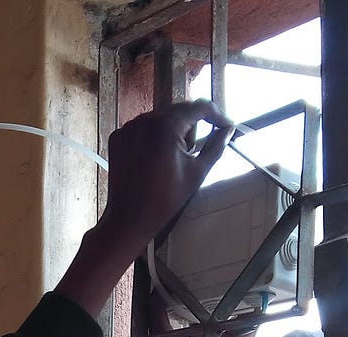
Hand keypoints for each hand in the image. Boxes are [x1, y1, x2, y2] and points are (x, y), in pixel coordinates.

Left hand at [53, 101, 232, 317]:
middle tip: (202, 141)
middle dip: (193, 122)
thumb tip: (229, 128)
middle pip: (178, 110)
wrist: (129, 219)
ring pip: (159, 117)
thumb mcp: (197, 172)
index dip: (216, 114)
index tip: (226, 124)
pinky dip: (153, 135)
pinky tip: (156, 156)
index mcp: (166, 126)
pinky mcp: (118, 137)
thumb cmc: (165, 200)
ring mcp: (128, 128)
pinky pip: (142, 128)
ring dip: (172, 128)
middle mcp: (144, 120)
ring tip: (177, 154)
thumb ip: (216, 146)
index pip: (198, 107)